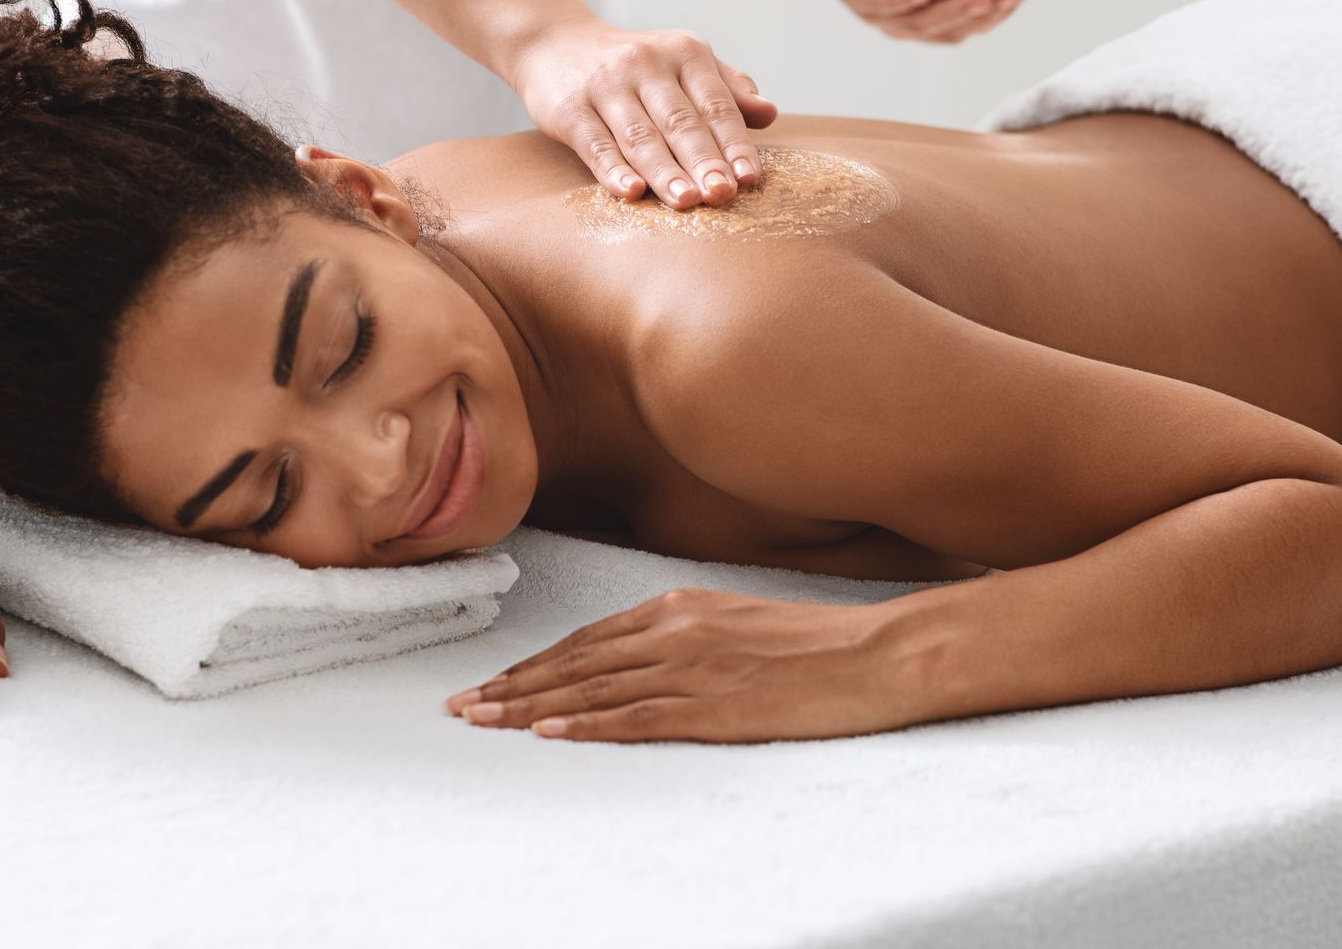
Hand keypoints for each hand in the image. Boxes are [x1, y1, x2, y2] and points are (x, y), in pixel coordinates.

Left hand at [443, 586, 917, 743]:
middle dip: (513, 686)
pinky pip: (639, 718)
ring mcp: (694, 667)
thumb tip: (643, 654)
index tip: (492, 682)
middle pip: (576, 663)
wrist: (879, 653)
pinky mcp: (717, 706)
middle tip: (462, 707)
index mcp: (680, 606)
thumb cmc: (818, 642)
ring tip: (485, 722)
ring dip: (531, 708)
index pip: (587, 639)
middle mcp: (676, 629)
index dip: (534, 663)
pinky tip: (550, 735)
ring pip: (594, 690)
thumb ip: (686, 632)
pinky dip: (589, 726)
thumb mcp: (738, 619)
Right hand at [509, 16, 777, 209]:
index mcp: (684, 52)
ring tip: (687, 202)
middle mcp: (646, 64)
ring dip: (665, 172)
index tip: (750, 178)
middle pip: (680, 122)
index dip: (734, 143)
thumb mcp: (683, 63)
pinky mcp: (570, 109)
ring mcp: (606, 86)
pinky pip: (596, 145)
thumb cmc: (635, 66)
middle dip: (703, 161)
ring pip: (641, 137)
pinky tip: (632, 192)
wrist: (555, 43)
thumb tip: (768, 113)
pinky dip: (614, 170)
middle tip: (722, 195)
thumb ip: (726, 89)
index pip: (716, 105)